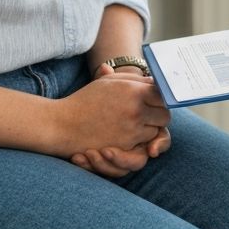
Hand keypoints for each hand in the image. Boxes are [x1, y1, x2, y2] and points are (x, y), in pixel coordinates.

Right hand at [54, 63, 169, 173]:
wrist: (63, 124)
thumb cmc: (87, 99)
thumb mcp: (110, 82)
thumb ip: (135, 80)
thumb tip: (155, 80)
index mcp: (134, 91)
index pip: (164, 94)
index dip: (163, 97)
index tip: (158, 98)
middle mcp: (136, 110)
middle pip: (164, 116)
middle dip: (159, 115)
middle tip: (150, 113)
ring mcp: (132, 131)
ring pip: (155, 132)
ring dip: (149, 129)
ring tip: (136, 124)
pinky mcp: (125, 148)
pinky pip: (143, 147)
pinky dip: (139, 143)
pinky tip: (130, 136)